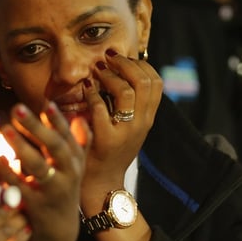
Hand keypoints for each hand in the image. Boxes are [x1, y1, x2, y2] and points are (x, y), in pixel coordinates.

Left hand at [0, 102, 89, 240]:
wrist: (59, 229)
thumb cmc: (62, 191)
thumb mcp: (74, 168)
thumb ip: (77, 144)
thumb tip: (79, 118)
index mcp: (75, 161)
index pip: (67, 136)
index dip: (57, 120)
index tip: (45, 104)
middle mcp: (69, 174)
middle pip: (55, 147)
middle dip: (37, 127)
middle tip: (18, 108)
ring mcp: (54, 190)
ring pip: (39, 167)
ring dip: (22, 147)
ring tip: (5, 129)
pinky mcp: (37, 205)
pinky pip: (22, 186)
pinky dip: (10, 172)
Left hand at [80, 48, 162, 198]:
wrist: (102, 182)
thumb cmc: (111, 149)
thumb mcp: (130, 126)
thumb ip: (132, 103)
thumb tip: (125, 69)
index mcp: (148, 118)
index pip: (156, 81)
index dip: (139, 64)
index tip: (122, 58)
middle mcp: (141, 123)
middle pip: (144, 82)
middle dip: (124, 64)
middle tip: (108, 58)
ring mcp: (125, 132)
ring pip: (125, 92)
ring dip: (108, 76)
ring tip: (97, 72)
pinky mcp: (106, 140)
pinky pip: (100, 107)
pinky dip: (91, 94)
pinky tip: (85, 90)